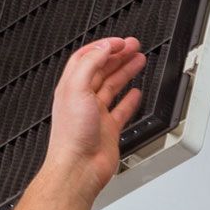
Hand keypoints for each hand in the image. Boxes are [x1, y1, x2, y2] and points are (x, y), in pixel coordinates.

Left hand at [44, 36, 146, 196]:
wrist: (78, 168)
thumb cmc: (70, 135)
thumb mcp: (76, 89)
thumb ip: (88, 64)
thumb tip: (102, 47)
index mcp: (71, 86)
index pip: (87, 58)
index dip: (103, 46)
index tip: (120, 41)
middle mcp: (83, 98)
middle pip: (101, 69)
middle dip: (117, 55)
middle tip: (134, 46)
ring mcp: (96, 113)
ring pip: (112, 86)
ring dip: (125, 71)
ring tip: (139, 59)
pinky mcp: (108, 128)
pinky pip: (121, 109)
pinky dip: (130, 99)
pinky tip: (137, 92)